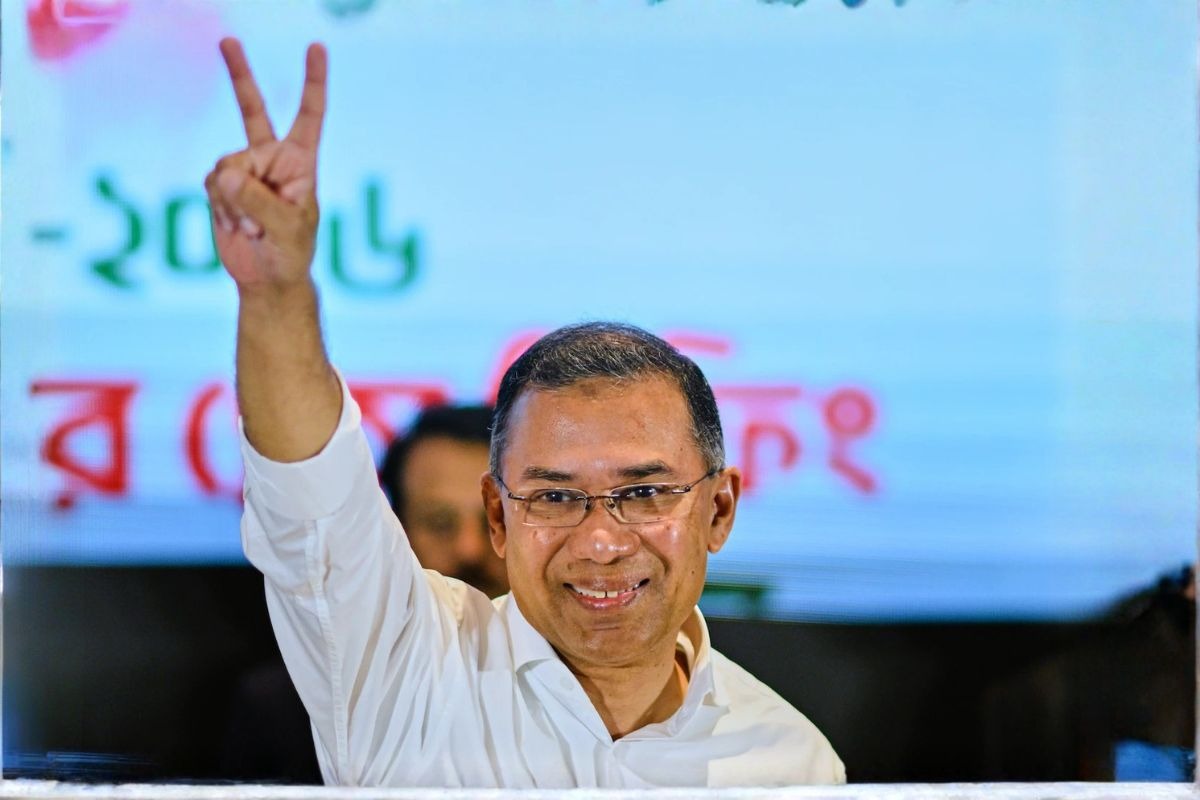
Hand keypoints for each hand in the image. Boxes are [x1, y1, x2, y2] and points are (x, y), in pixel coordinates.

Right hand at [205, 38, 326, 291]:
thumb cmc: (290, 254)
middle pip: (252, 109)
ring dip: (233, 200)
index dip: (313, 81)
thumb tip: (225, 174)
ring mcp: (245, 170)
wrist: (266, 278)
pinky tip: (236, 225)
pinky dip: (220, 206)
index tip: (316, 46)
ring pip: (224, 165)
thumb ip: (257, 201)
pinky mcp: (223, 186)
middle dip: (239, 74)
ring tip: (252, 226)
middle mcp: (271, 158)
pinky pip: (211, 183)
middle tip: (228, 40)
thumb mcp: (285, 229)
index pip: (309, 114)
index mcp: (300, 162)